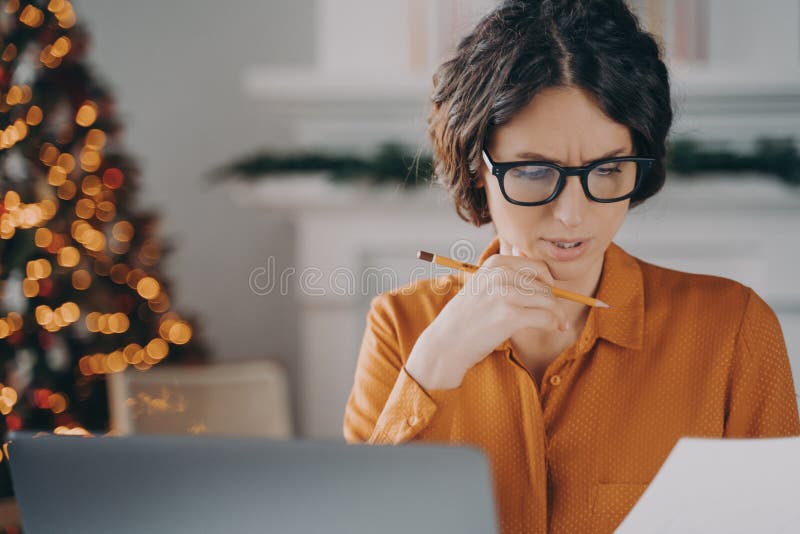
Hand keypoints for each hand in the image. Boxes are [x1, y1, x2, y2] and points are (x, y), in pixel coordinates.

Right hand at [405, 245, 567, 388]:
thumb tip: (527, 253)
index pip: (537, 267)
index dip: (549, 283)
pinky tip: (553, 329)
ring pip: (549, 301)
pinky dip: (553, 324)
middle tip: (556, 315)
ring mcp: (504, 294)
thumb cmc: (467, 316)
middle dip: (554, 301)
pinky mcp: (509, 315)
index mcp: (495, 263)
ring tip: (558, 324)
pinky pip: (546, 317)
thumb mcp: (482, 284)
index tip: (550, 296)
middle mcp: (499, 274)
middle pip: (545, 285)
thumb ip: (504, 270)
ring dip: (557, 314)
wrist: (447, 342)